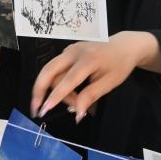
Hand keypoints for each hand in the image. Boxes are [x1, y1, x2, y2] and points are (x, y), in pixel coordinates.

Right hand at [31, 31, 160, 118]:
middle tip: (36, 108)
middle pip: (48, 70)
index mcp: (89, 59)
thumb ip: (91, 96)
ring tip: (72, 103)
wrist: (125, 45)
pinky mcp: (67, 51)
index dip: (56, 96)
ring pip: (52, 71)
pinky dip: (58, 83)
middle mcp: (74, 51)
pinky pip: (57, 68)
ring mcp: (69, 49)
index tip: (45, 110)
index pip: (68, 80)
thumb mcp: (110, 83)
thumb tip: (77, 114)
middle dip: (39, 89)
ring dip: (55, 90)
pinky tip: (70, 92)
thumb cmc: (120, 65)